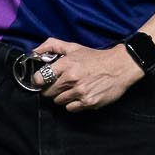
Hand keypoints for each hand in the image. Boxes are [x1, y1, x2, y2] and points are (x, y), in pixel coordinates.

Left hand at [30, 38, 144, 111]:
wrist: (120, 67)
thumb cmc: (95, 57)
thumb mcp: (74, 47)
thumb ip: (52, 45)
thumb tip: (35, 51)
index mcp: (67, 64)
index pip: (40, 78)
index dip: (39, 80)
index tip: (42, 80)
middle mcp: (72, 78)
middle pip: (48, 92)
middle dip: (51, 89)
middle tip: (59, 85)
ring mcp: (80, 92)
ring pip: (58, 101)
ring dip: (62, 97)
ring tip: (71, 90)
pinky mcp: (88, 103)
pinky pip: (70, 108)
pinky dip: (72, 104)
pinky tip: (79, 96)